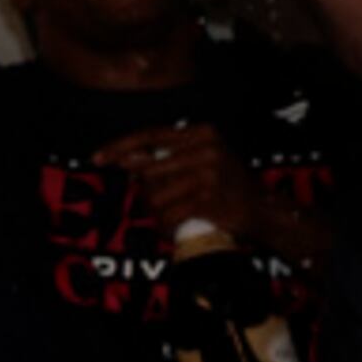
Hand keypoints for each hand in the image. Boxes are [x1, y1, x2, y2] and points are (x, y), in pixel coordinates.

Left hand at [92, 123, 269, 244]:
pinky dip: (166, 226)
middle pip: (148, 170)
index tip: (96, 158)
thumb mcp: (204, 160)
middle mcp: (205, 147)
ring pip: (155, 195)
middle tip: (158, 206)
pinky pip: (169, 214)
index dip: (120, 146)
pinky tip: (174, 228)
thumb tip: (126, 162)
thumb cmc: (227, 186)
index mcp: (202, 133)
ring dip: (156, 214)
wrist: (264, 210)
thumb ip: (169, 157)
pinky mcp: (208, 197)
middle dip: (145, 193)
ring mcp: (208, 172)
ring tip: (170, 218)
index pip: (150, 136)